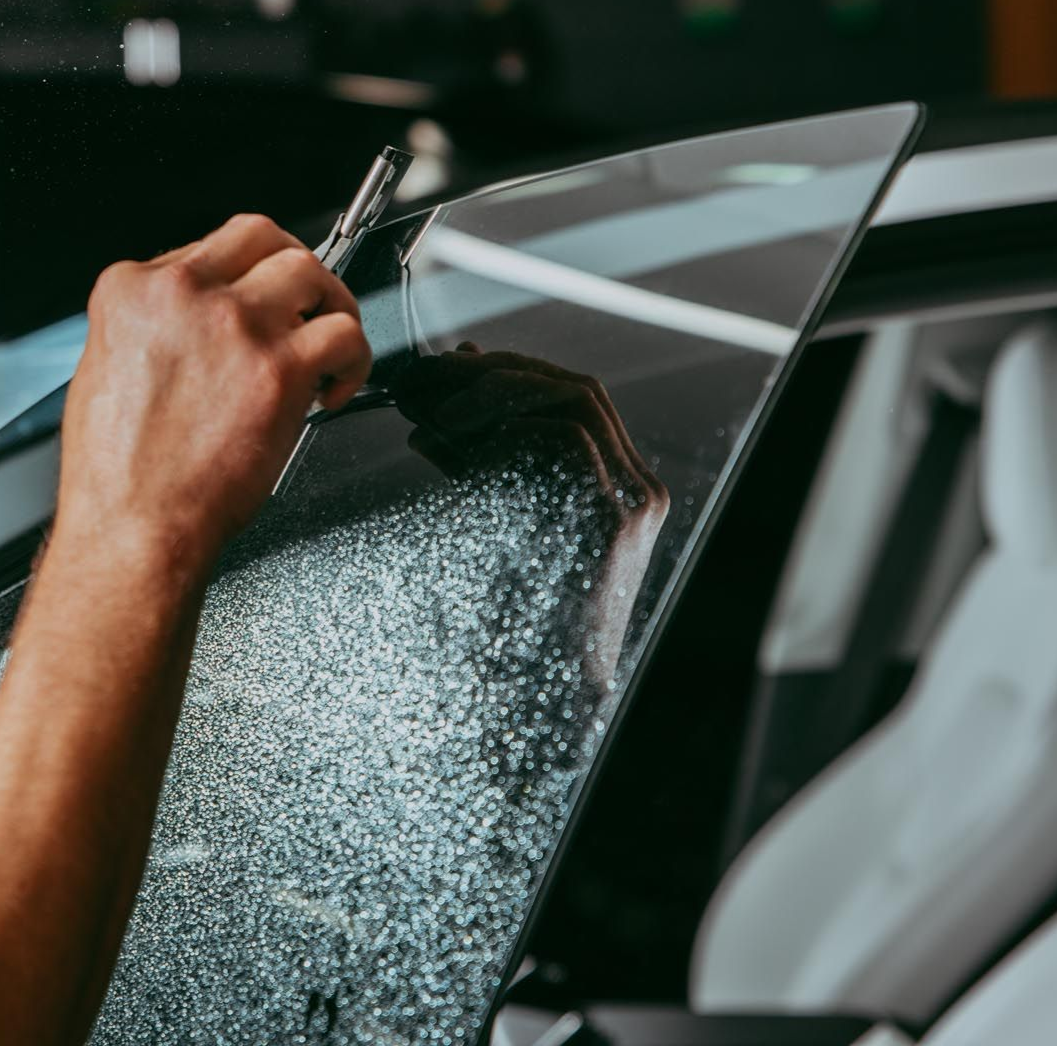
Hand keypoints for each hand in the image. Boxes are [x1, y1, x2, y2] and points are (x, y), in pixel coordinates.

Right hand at [53, 214, 371, 580]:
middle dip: (291, 268)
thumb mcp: (105, 369)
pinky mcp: (281, 368)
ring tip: (326, 343)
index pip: (210, 245)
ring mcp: (237, 326)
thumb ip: (153, 328)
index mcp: (132, 290)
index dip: (242, 276)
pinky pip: (344, 333)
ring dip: (329, 305)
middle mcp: (184, 295)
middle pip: (264, 238)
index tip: (253, 301)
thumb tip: (196, 323)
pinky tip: (335, 385)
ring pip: (310, 273)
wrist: (133, 527)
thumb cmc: (118, 472)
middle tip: (302, 304)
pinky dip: (354, 358)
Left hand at [394, 343, 668, 676]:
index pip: (572, 394)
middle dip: (495, 371)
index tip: (442, 369)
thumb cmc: (509, 620)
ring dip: (494, 392)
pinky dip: (513, 428)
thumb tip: (437, 404)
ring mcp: (632, 506)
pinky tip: (462, 441)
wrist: (539, 697)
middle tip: (429, 377)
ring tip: (434, 408)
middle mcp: (636, 488)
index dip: (505, 370)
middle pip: (577, 387)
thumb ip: (473, 462)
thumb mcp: (488, 519)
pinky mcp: (613, 527)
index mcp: (617, 485)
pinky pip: (571, 444)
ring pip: (577, 400)